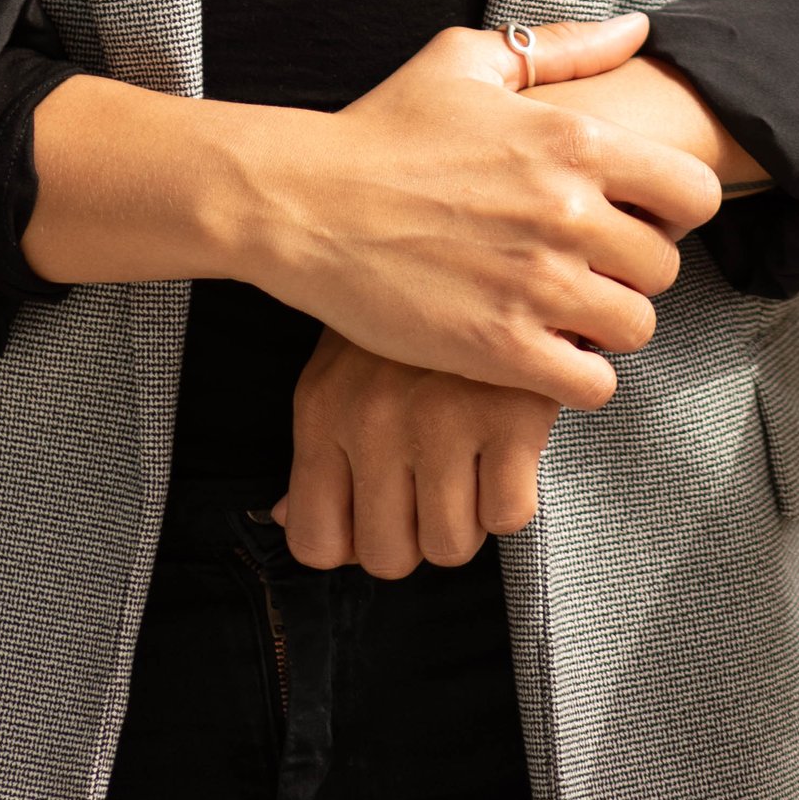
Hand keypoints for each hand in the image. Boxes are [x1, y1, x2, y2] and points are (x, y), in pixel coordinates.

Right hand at [234, 13, 720, 407]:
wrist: (305, 202)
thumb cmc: (384, 126)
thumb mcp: (468, 60)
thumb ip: (564, 46)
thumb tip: (638, 28)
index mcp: (571, 140)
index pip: (692, 192)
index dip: (675, 207)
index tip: (639, 212)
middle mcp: (567, 213)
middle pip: (664, 268)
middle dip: (633, 269)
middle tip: (590, 264)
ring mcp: (536, 286)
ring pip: (635, 329)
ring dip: (608, 325)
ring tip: (567, 309)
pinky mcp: (500, 348)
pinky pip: (592, 385)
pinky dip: (578, 375)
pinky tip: (545, 351)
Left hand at [273, 330, 556, 576]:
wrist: (494, 242)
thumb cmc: (411, 313)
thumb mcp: (342, 365)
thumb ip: (318, 449)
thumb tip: (286, 521)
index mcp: (323, 407)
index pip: (315, 541)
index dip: (352, 543)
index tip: (378, 513)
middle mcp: (374, 419)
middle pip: (388, 557)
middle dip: (415, 532)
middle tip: (432, 480)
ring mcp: (444, 418)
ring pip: (450, 546)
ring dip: (465, 514)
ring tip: (469, 455)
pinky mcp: (511, 417)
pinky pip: (506, 517)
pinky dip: (511, 491)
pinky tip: (503, 441)